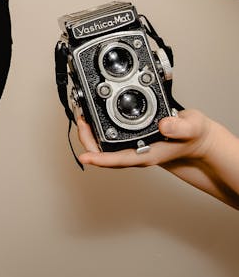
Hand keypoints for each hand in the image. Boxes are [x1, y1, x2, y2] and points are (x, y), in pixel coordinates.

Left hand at [75, 110, 211, 167]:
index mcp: (148, 154)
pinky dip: (98, 130)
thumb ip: (181, 127)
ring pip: (104, 148)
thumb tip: (163, 126)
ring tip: (82, 116)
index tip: (85, 157)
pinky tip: (92, 118)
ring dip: (90, 135)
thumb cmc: (194, 135)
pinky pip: (109, 140)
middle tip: (80, 119)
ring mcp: (132, 149)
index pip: (120, 159)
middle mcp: (136, 154)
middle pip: (105, 155)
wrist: (196, 140)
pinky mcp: (131, 141)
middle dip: (88, 140)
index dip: (101, 159)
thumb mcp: (192, 127)